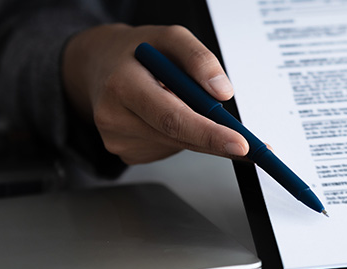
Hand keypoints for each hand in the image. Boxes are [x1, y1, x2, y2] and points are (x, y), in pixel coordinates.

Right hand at [62, 24, 247, 163]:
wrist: (99, 66)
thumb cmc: (136, 52)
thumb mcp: (169, 37)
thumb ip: (198, 58)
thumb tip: (222, 91)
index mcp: (123, 85)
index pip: (172, 118)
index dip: (209, 134)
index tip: (240, 144)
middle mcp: (113, 116)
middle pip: (179, 137)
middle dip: (217, 141)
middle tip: (247, 143)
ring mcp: (117, 139)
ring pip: (179, 145)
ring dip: (197, 132)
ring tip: (184, 102)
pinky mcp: (126, 152)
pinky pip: (170, 149)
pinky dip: (181, 136)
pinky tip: (168, 115)